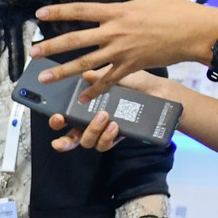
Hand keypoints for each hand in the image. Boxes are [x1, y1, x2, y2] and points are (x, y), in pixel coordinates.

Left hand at [34, 0, 217, 90]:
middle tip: (33, 53)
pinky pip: (109, 80)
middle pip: (77, 40)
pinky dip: (95, 90)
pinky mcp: (132, 66)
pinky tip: (81, 98)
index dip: (59, 11)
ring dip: (64, 72)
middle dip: (52, 47)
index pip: (81, 10)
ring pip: (87, 63)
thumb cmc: (178, 10)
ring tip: (46, 78)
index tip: (40, 14)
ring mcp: (123, 51)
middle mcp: (116, 32)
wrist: (197, 32)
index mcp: (118, 11)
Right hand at [51, 72, 181, 153]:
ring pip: (87, 142)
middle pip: (70, 138)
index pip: (65, 116)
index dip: (57, 121)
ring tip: (104, 117)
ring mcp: (103, 131)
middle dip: (63, 141)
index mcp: (86, 105)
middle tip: (65, 137)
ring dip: (92, 131)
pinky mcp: (116, 137)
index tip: (57, 118)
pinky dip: (107, 137)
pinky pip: (104, 145)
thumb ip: (100, 76)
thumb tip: (86, 74)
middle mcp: (91, 121)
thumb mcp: (117, 73)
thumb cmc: (136, 82)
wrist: (160, 93)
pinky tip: (114, 125)